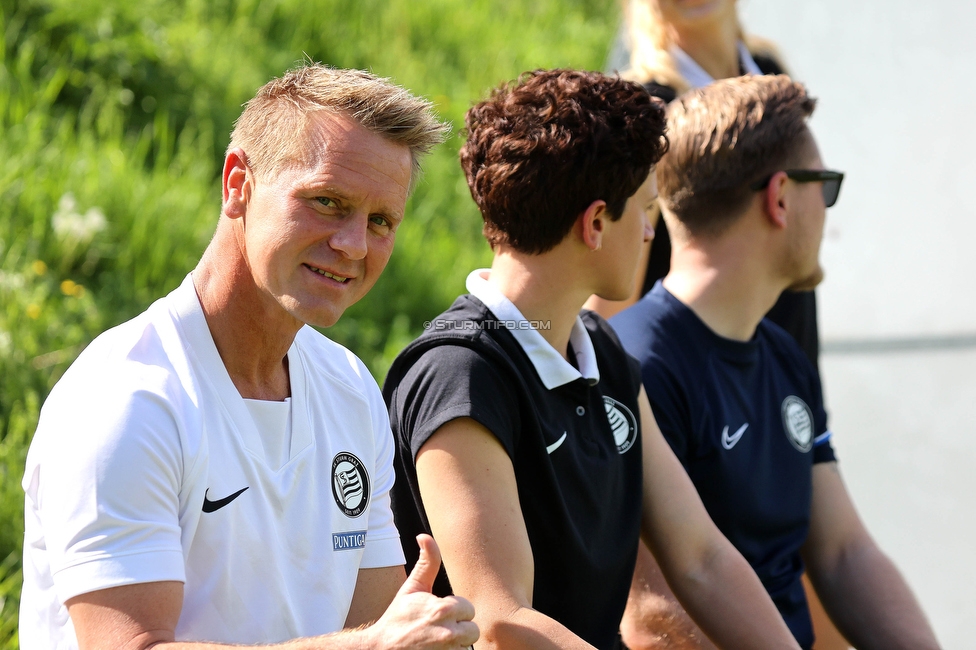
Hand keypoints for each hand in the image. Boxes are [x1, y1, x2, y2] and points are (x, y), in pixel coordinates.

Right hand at [365, 534, 478, 648]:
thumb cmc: (397, 619)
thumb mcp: (411, 588)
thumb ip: (427, 562)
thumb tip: (425, 536)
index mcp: (442, 610)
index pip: (469, 609)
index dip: (455, 610)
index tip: (439, 614)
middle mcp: (447, 634)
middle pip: (473, 631)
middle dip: (459, 629)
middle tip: (438, 628)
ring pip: (466, 646)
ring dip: (455, 644)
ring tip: (436, 641)